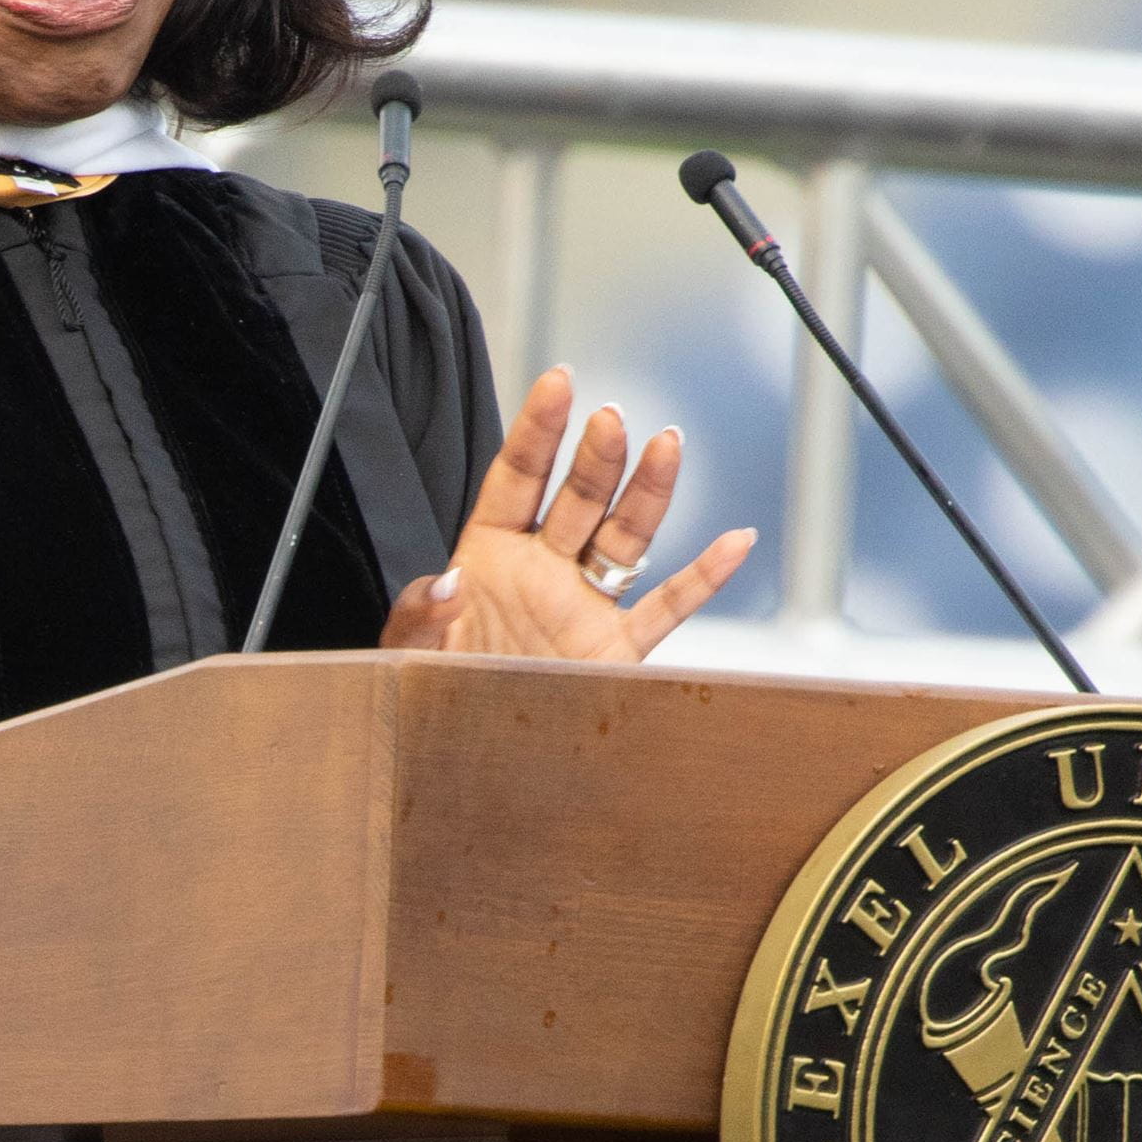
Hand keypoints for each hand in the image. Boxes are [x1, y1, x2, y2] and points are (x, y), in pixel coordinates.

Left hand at [380, 367, 753, 663]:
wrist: (461, 760)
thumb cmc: (428, 695)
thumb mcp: (407, 652)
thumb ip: (421, 615)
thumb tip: (450, 582)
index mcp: (487, 557)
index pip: (517, 478)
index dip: (538, 430)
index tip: (559, 382)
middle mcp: (541, 572)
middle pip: (578, 500)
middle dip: (595, 458)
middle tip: (609, 418)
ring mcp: (582, 607)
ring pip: (626, 537)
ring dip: (648, 492)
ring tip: (667, 443)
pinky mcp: (613, 653)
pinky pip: (668, 609)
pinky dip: (705, 578)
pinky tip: (734, 542)